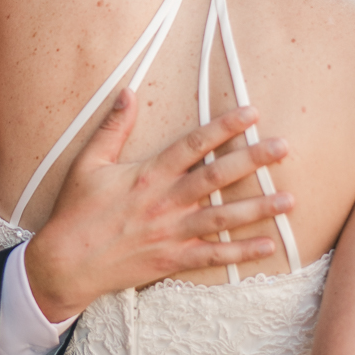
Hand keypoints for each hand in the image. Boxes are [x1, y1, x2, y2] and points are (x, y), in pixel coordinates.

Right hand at [25, 89, 293, 321]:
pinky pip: (212, 255)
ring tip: (290, 199)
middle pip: (217, 177)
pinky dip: (241, 251)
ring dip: (258, 208)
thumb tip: (128, 90)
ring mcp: (170, 232)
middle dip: (253, 160)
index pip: (193, 144)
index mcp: (147, 175)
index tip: (252, 113)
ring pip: (222, 218)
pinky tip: (268, 245)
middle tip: (284, 148)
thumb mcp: (88, 163)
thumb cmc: (76, 211)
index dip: (224, 127)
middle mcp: (164, 202)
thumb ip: (112, 128)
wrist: (65, 263)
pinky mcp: (171, 260)